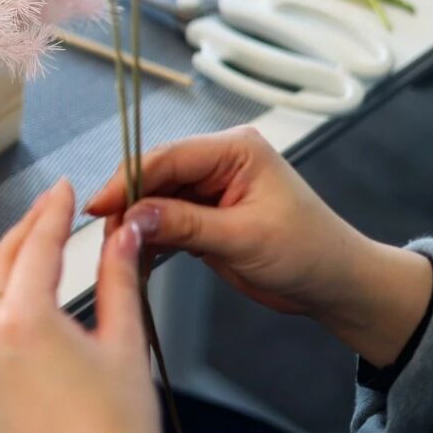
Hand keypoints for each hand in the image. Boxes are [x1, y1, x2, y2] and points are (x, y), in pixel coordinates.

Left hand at [0, 179, 159, 432]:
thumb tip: (122, 238)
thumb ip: (119, 280)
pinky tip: (25, 300)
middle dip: (27, 229)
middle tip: (51, 208)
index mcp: (26, 321)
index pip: (38, 245)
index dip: (53, 210)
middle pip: (2, 263)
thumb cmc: (110, 429)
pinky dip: (3, 302)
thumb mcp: (126, 344)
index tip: (64, 190)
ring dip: (10, 264)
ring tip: (38, 246)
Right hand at [86, 128, 432, 369]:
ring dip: (136, 227)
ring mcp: (210, 189)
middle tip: (107, 240)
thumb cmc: (308, 251)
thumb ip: (184, 224)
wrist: (333, 283)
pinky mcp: (205, 217)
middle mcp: (219, 162)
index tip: (99, 207)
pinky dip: (149, 241)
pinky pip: (164, 222)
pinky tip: (138, 260)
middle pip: (154, 176)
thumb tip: (133, 218)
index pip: (167, 157)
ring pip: (154, 201)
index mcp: (235, 149)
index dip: (127, 181)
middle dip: (128, 206)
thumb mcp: (242, 237)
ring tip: (120, 255)